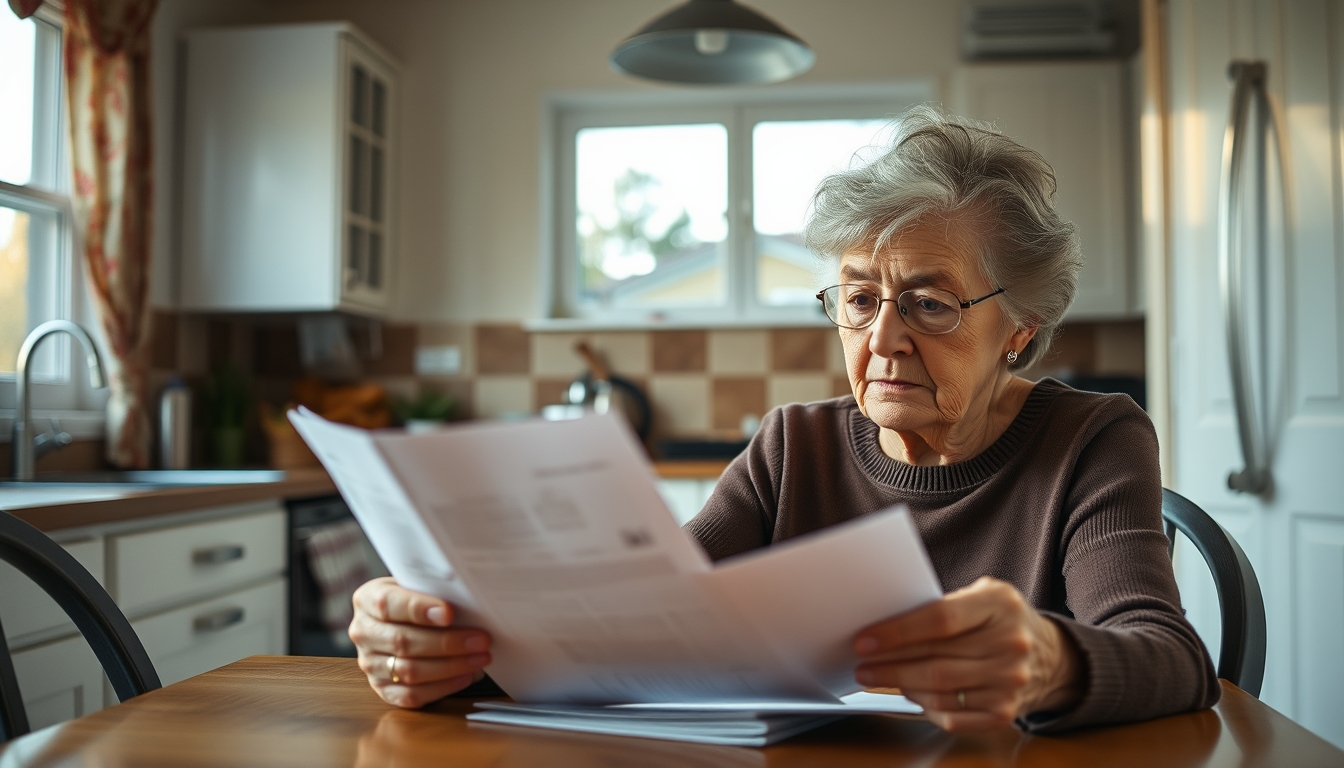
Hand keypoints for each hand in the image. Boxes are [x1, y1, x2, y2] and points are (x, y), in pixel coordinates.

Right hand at [349, 577, 492, 707]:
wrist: (401, 620)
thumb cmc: (416, 599)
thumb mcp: (417, 585)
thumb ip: (432, 591)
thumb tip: (469, 603)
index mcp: (367, 600)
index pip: (388, 604)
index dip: (419, 609)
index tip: (449, 613)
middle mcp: (363, 633)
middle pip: (403, 641)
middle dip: (447, 642)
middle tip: (480, 640)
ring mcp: (370, 664)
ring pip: (409, 670)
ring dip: (450, 666)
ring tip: (480, 658)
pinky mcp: (382, 689)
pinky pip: (411, 695)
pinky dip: (442, 687)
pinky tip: (465, 676)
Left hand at [853, 576, 1082, 730]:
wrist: (1050, 657)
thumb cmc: (1001, 620)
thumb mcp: (982, 595)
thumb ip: (943, 605)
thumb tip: (886, 624)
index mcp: (1000, 605)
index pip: (941, 620)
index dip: (898, 632)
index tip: (865, 640)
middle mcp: (1010, 645)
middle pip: (935, 660)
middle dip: (889, 664)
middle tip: (862, 664)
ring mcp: (1011, 683)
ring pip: (940, 690)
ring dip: (901, 685)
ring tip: (878, 676)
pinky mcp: (1005, 713)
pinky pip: (952, 716)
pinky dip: (924, 707)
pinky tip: (910, 694)